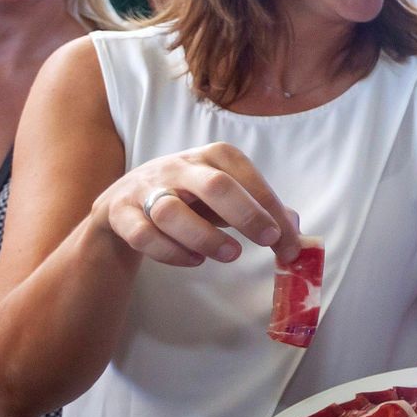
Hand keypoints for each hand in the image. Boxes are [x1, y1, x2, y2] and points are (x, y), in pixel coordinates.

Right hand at [96, 143, 300, 267]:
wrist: (124, 204)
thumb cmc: (190, 199)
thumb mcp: (227, 198)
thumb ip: (261, 211)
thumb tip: (296, 232)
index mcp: (213, 156)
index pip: (247, 177)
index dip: (272, 211)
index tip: (289, 243)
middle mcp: (180, 166)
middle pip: (214, 185)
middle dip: (246, 214)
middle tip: (267, 241)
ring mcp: (147, 188)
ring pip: (172, 211)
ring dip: (205, 237)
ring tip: (230, 255)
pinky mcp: (120, 213)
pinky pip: (143, 234)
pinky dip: (170, 251)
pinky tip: (193, 261)